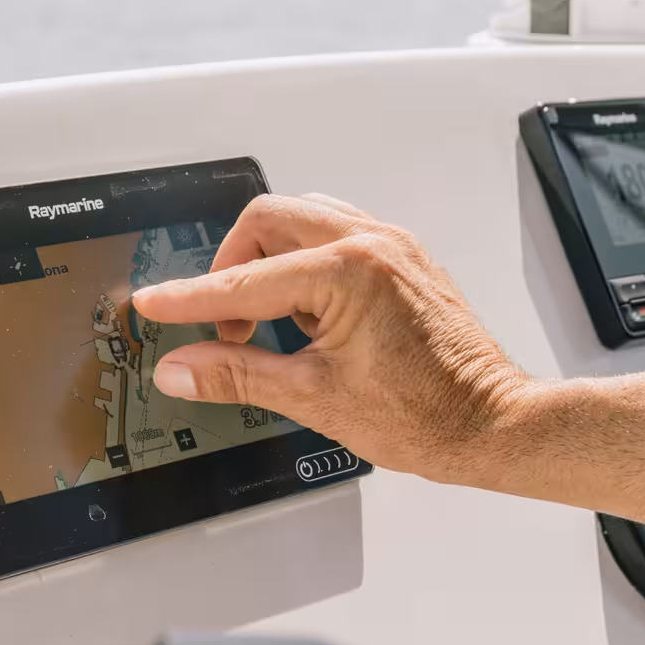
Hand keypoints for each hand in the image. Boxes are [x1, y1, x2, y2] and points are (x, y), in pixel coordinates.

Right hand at [132, 194, 525, 487]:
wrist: (490, 425)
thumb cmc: (425, 416)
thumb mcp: (313, 398)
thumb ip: (236, 374)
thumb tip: (180, 368)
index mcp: (348, 271)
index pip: (244, 281)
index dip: (190, 297)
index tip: (154, 303)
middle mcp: (372, 243)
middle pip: (268, 221)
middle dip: (231, 265)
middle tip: (219, 321)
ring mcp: (392, 246)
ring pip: (302, 220)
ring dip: (268, 259)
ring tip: (262, 319)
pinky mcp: (403, 259)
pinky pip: (336, 234)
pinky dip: (303, 261)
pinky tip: (302, 310)